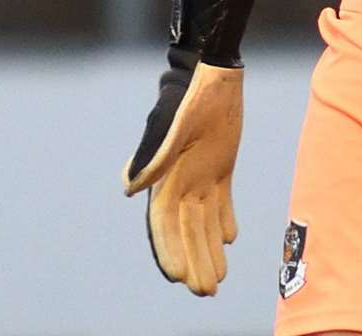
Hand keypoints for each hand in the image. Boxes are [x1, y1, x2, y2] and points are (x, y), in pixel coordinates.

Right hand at [123, 0, 259, 294]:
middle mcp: (181, 180)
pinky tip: (231, 239)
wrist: (211, 70)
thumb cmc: (189, 96)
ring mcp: (202, 172)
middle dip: (194, 261)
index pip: (165, 224)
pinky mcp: (221, 163)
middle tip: (206, 291)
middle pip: (186, 230)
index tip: (179, 278)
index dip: (170, 251)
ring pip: (205, 221)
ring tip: (219, 280)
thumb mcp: (173, 126)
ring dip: (209, 249)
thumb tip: (130, 188)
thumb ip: (153, 156)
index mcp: (166, 176)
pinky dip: (224, 220)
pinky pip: (222, 199)